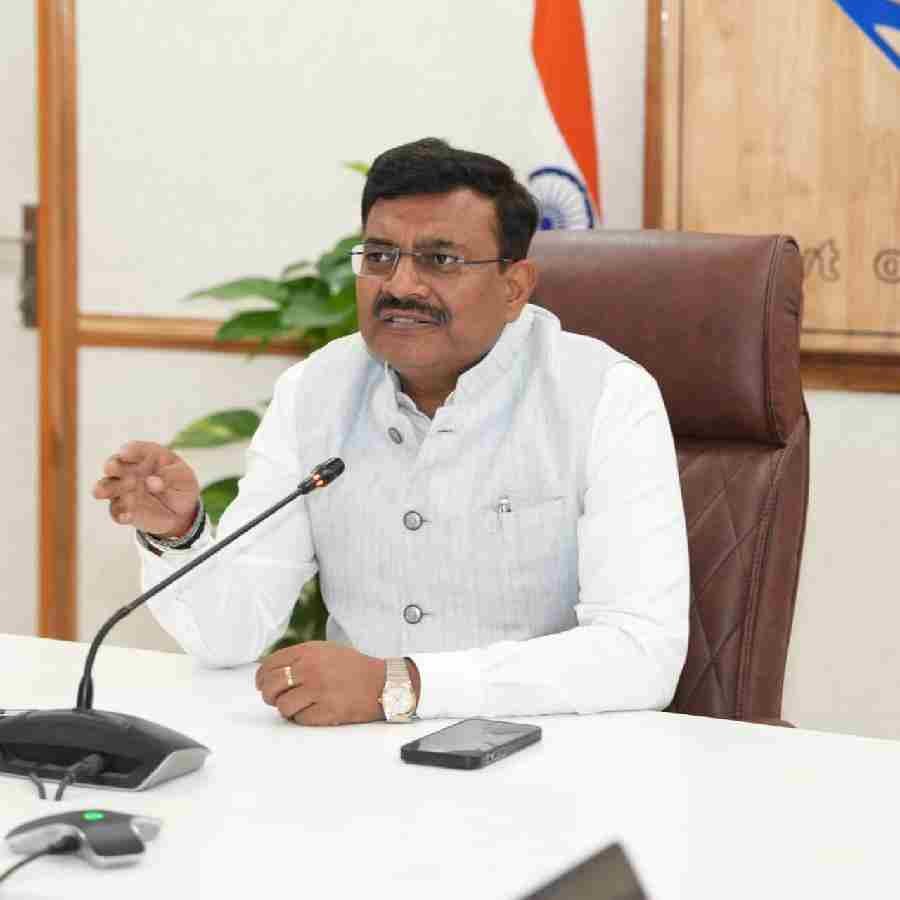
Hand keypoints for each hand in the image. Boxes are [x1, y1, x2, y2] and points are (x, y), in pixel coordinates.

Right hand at [92, 441, 199, 536]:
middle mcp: (129, 470)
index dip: (129, 451)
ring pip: (105, 487)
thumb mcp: (184, 477)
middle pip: (112, 465)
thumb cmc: (181, 485)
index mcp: (145, 456)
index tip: (124, 454)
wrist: (181, 511)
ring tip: (130, 497)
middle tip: (128, 477)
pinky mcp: (122, 509)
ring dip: (111, 490)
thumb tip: (151, 481)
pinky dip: (120, 513)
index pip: (134, 449)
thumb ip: (170, 476)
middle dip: (113, 468)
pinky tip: (128, 516)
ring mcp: (122, 490)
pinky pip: (115, 511)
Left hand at [255, 641, 386, 725]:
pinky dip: (302, 717)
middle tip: (277, 698)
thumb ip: (300, 657)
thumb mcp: (325, 650)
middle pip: (271, 686)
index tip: (262, 684)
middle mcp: (310, 669)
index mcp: (308, 651)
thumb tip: (272, 671)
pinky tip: (314, 711)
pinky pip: (299, 719)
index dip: (262, 678)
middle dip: (269, 695)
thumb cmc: (353, 667)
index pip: (270, 665)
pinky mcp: (325, 711)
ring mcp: (317, 690)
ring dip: (286, 709)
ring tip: (298, 706)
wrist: (381, 683)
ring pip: (282, 705)